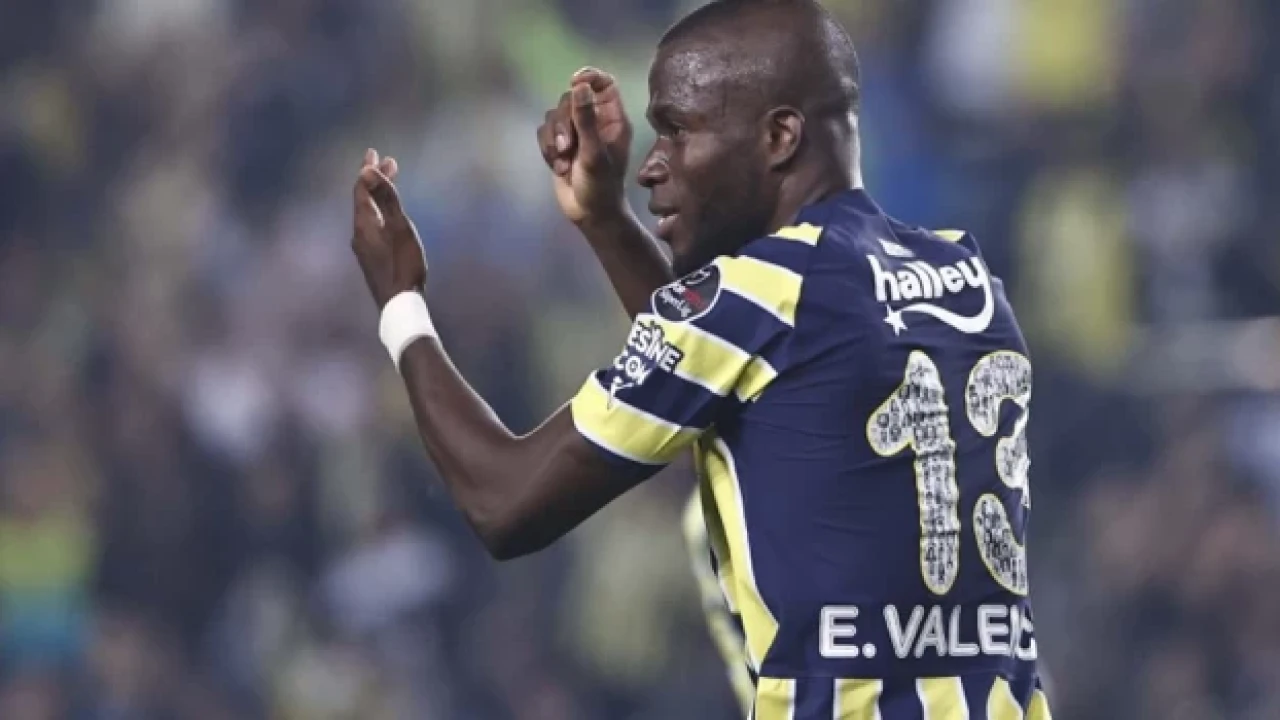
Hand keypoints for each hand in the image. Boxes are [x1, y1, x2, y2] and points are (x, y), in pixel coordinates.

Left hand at [351, 148, 426, 308]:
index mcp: (364, 224)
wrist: (399, 306)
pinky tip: (387, 217)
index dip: (368, 171)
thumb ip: (386, 199)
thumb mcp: (400, 228)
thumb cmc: (404, 266)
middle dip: (373, 181)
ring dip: (377, 196)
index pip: (361, 190)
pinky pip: (371, 226)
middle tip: (386, 163)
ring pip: (367, 214)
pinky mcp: (371, 260)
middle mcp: (359, 235)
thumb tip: (367, 171)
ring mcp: (364, 249)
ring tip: (388, 184)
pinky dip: (379, 212)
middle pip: (363, 201)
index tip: (375, 153)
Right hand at [536, 68, 632, 224]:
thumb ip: (586, 119)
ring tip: (563, 163)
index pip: (604, 84)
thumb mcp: (594, 153)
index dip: (589, 77)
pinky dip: (547, 149)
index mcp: (613, 120)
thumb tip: (580, 86)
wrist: (589, 214)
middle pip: (570, 99)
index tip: (574, 83)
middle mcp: (595, 122)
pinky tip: (559, 167)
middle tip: (567, 147)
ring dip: (553, 139)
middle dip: (563, 123)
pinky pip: (544, 132)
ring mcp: (576, 133)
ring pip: (554, 116)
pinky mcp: (560, 145)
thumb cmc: (601, 186)